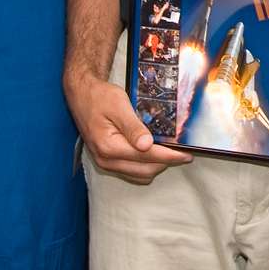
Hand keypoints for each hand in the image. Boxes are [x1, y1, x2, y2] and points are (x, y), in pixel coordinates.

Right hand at [64, 71, 192, 182]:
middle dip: (166, 162)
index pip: (146, 156)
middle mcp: (106, 160)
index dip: (169, 156)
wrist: (81, 95)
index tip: (186, 155)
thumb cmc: (99, 97)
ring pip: (140, 174)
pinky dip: (146, 165)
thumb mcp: (119, 106)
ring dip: (157, 166)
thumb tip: (148, 145)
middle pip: (145, 170)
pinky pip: (132, 171)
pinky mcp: (107, 161)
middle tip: (183, 152)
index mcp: (109, 147)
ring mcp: (105, 163)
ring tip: (171, 152)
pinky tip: (154, 153)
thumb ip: (133, 127)